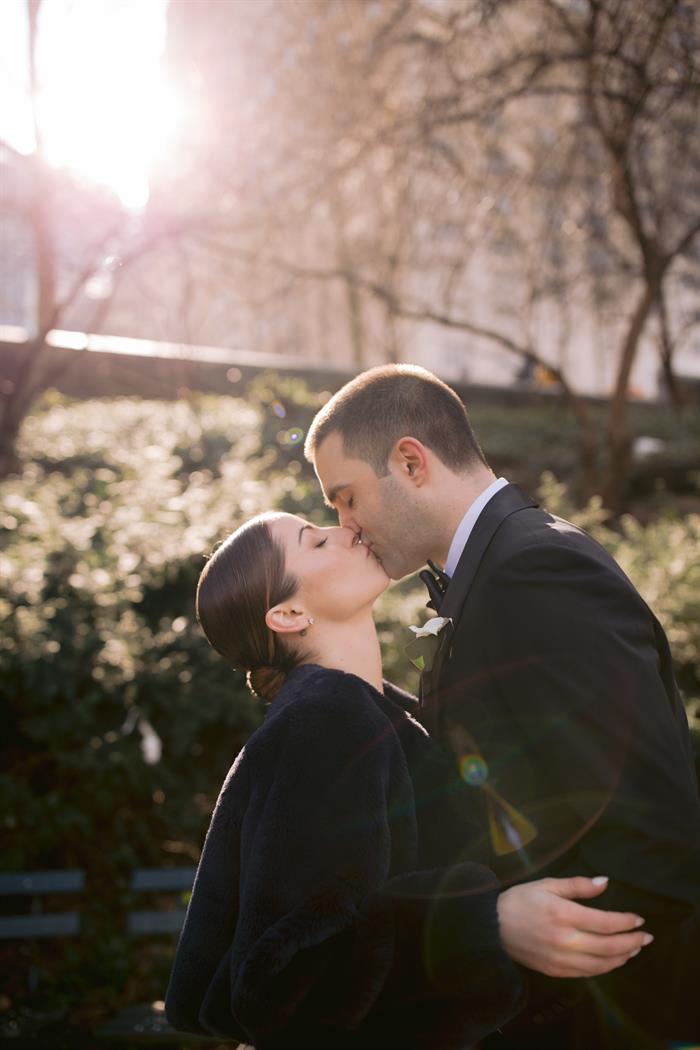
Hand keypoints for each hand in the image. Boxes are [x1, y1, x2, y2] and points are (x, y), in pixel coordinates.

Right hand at [496, 876, 653, 977]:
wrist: (491, 926)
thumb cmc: (520, 900)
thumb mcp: (547, 884)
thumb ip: (578, 885)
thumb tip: (605, 882)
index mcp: (563, 914)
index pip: (605, 922)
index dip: (626, 922)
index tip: (639, 919)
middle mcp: (565, 940)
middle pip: (608, 947)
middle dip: (631, 942)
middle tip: (645, 938)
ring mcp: (560, 959)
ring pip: (601, 964)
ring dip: (622, 958)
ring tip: (633, 950)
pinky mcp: (555, 971)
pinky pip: (587, 973)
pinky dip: (604, 968)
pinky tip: (612, 960)